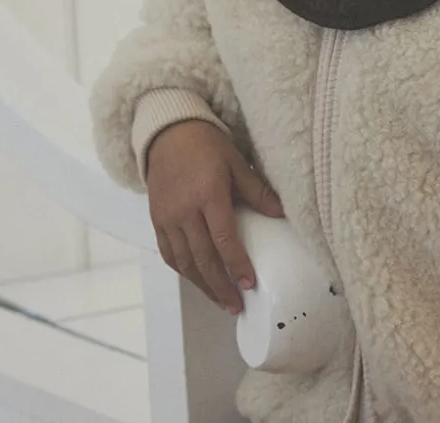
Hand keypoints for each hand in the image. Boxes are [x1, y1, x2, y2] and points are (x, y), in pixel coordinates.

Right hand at [145, 119, 284, 313]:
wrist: (168, 133)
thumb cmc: (206, 145)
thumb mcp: (236, 162)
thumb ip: (256, 191)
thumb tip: (282, 214)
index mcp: (207, 195)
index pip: (224, 239)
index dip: (237, 264)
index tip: (250, 284)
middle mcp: (184, 211)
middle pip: (203, 258)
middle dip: (221, 286)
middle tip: (236, 305)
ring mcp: (167, 218)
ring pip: (184, 262)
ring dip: (203, 285)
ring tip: (221, 300)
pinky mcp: (157, 220)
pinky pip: (169, 253)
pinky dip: (183, 271)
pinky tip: (197, 280)